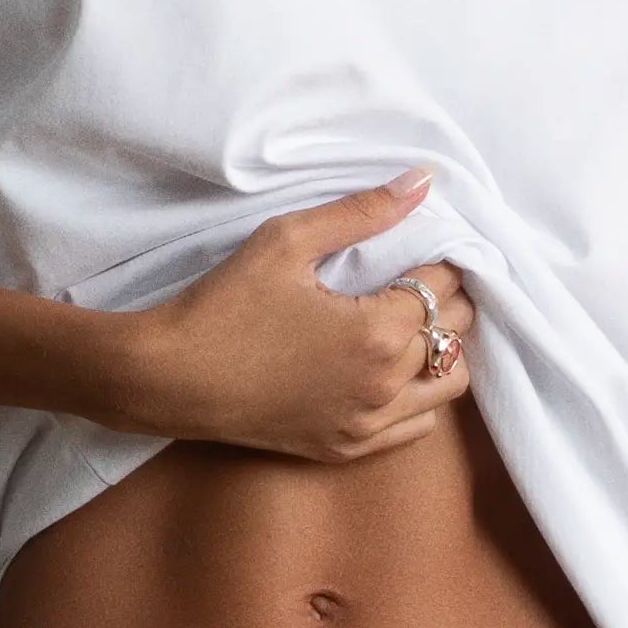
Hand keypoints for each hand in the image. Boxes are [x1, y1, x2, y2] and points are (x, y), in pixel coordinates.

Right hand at [121, 174, 472, 459]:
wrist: (173, 377)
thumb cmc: (224, 304)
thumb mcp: (287, 241)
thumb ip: (362, 211)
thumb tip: (425, 180)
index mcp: (378, 331)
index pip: (444, 285)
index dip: (441, 257)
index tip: (426, 243)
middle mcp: (385, 385)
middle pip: (454, 332)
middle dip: (449, 298)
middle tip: (422, 274)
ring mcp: (368, 423)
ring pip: (447, 384)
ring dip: (442, 348)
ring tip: (413, 322)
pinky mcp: (348, 447)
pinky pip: (417, 426)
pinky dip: (420, 394)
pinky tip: (395, 367)